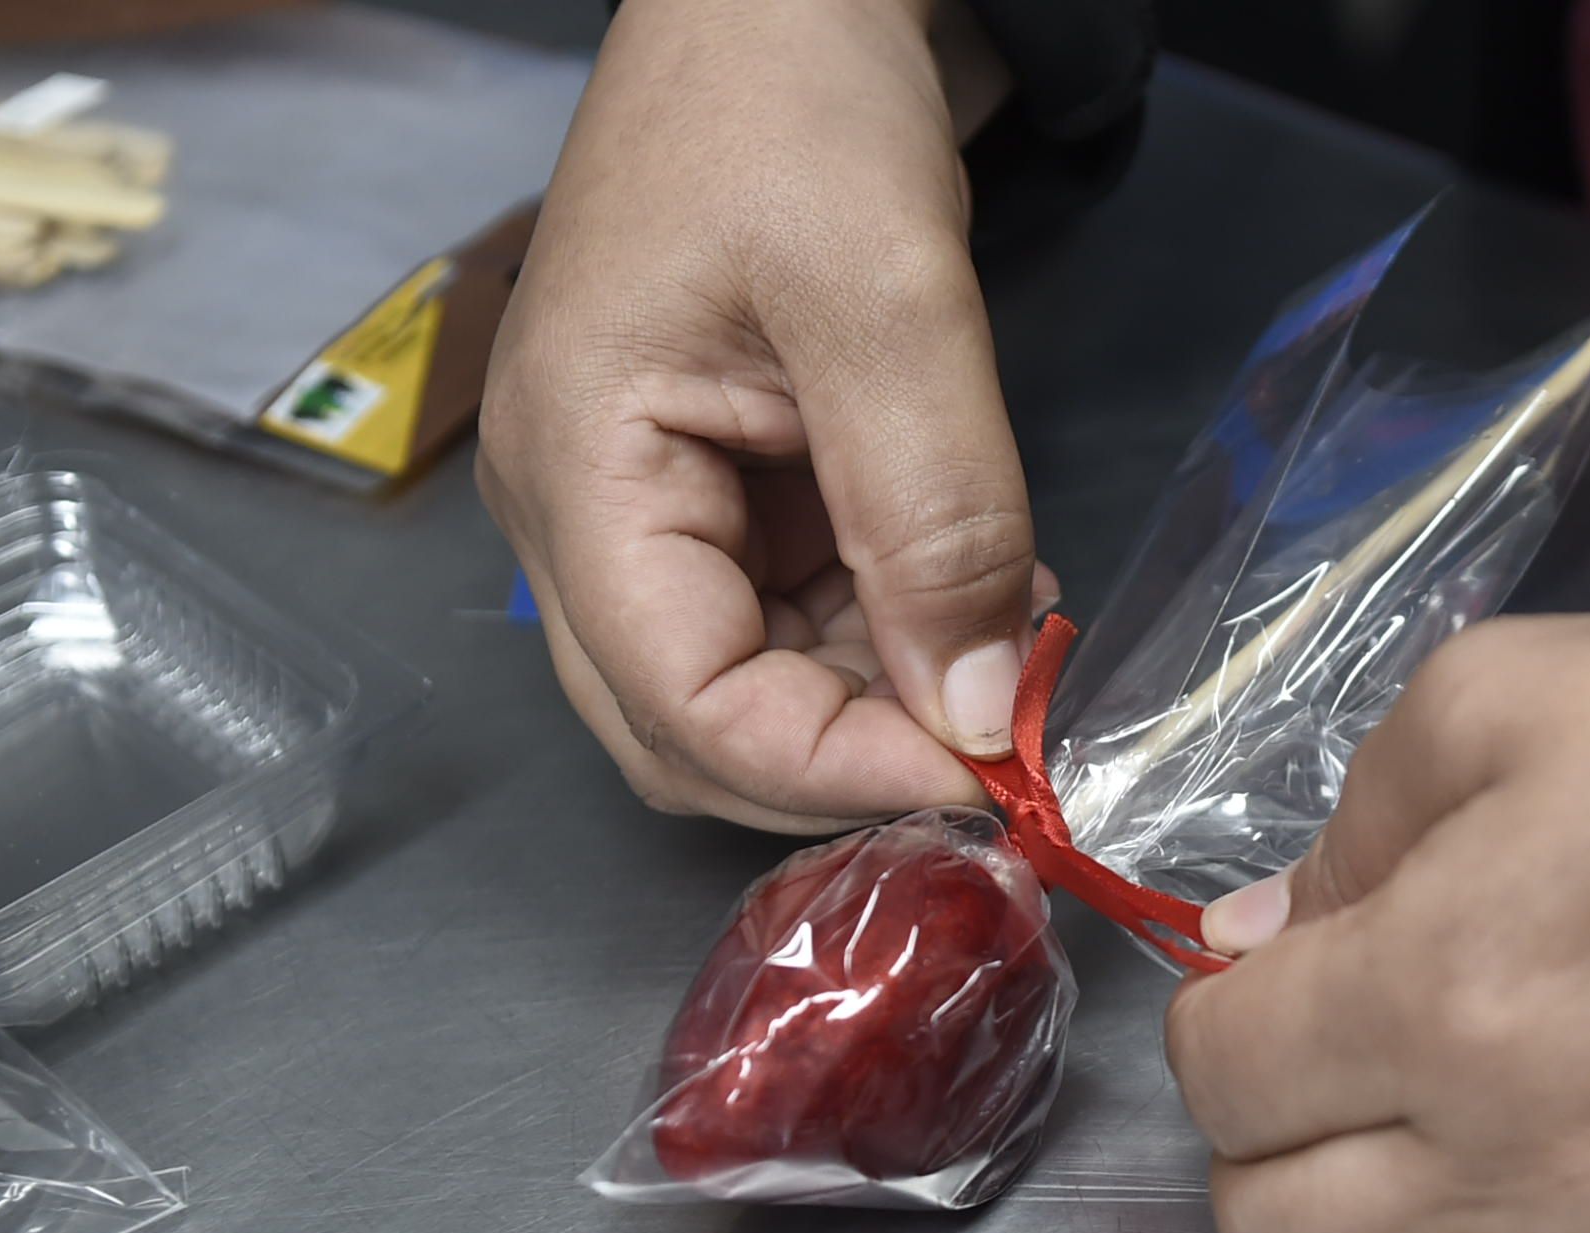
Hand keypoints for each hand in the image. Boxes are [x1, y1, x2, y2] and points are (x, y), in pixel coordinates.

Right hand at [478, 0, 1042, 832]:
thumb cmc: (793, 102)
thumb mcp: (884, 300)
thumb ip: (933, 514)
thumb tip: (979, 712)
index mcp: (579, 476)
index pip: (686, 710)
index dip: (838, 770)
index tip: (990, 773)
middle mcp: (587, 518)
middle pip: (699, 732)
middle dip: (855, 756)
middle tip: (1004, 741)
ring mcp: (648, 508)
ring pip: (759, 690)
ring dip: (887, 700)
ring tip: (1009, 641)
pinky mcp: (718, 492)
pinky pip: (797, 620)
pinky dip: (894, 635)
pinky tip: (981, 595)